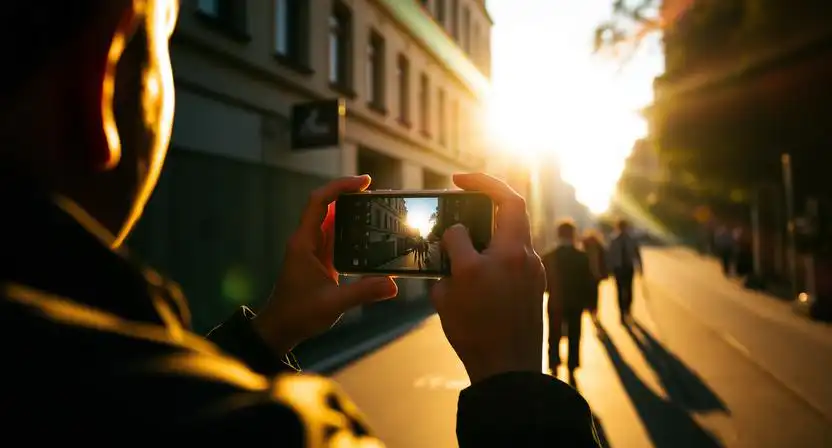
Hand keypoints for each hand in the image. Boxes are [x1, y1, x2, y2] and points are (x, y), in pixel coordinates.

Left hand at [252, 175, 398, 355]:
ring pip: (333, 221)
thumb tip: (392, 285)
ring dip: (353, 214)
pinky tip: (370, 235)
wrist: (281, 328)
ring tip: (378, 211)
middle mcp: (307, 241)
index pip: (319, 202)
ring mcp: (313, 250)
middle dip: (351, 197)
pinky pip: (336, 238)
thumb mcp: (333, 304)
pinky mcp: (319, 260)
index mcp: (304, 243)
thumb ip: (363, 292)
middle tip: (378, 195)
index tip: (364, 182)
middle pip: (328, 207)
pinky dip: (352, 232)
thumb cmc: (298, 314)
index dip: (340, 187)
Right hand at [430, 173, 545, 383]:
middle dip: (490, 191)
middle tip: (467, 189)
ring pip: (515, 232)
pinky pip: (518, 255)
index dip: (471, 193)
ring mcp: (533, 270)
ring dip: (495, 225)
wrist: (508, 371)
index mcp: (499, 256)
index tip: (455, 183)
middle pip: (513, 208)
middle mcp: (521, 257)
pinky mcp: (537, 284)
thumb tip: (453, 245)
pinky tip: (481, 266)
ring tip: (469, 234)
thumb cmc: (476, 334)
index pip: (487, 209)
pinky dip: (500, 250)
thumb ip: (450, 261)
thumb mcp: (447, 295)